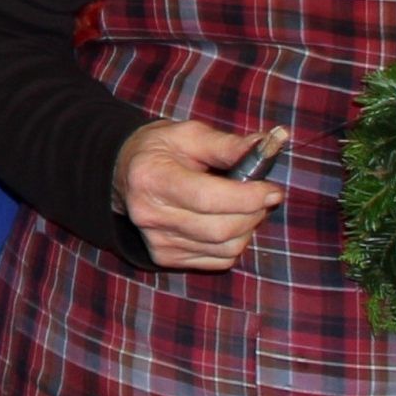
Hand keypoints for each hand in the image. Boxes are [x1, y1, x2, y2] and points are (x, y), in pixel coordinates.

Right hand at [111, 118, 287, 270]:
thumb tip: (269, 147)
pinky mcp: (165, 257)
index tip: (272, 190)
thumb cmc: (160, 150)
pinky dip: (233, 243)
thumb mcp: (189, 135)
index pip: (207, 198)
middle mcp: (149, 214)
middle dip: (253, 213)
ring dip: (247, 229)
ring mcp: (156, 240)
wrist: (123, 173)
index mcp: (151, 177)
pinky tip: (224, 222)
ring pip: (225, 248)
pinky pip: (218, 260)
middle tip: (260, 197)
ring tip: (242, 207)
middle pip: (220, 229)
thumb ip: (228, 144)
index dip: (247, 197)